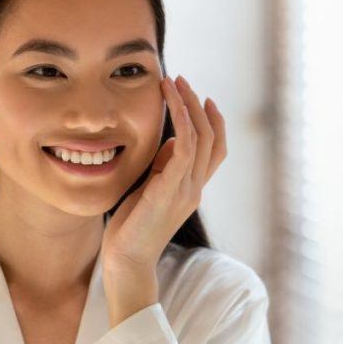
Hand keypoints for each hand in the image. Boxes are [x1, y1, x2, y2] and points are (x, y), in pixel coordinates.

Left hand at [100, 75, 226, 324]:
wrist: (126, 262)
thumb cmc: (132, 228)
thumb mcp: (150, 190)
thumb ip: (163, 168)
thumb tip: (169, 141)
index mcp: (192, 188)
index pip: (216, 149)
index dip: (214, 121)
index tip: (201, 96)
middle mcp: (195, 187)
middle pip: (211, 137)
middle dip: (197, 104)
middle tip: (181, 81)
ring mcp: (187, 189)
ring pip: (200, 137)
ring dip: (187, 105)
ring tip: (173, 83)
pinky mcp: (171, 190)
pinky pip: (184, 148)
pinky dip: (181, 122)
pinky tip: (170, 105)